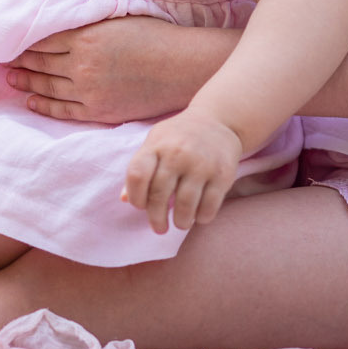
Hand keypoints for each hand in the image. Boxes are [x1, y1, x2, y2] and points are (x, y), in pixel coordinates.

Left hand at [6, 17, 223, 123]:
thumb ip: (89, 21)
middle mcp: (81, 65)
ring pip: (47, 87)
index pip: (43, 40)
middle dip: (20, 61)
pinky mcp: (99, 111)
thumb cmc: (155, 37)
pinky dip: (43, 106)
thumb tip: (65, 19)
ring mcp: (88, 90)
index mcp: (85, 37)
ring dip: (26, 82)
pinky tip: (30, 102)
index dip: (24, 41)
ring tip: (10, 79)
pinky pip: (63, 110)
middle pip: (40, 63)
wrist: (181, 68)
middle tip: (1, 60)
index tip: (10, 40)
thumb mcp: (117, 18)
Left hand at [123, 109, 242, 233]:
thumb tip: (125, 199)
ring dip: (181, 222)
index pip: (137, 175)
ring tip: (180, 223)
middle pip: (159, 194)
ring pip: (185, 205)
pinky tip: (198, 216)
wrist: (217, 121)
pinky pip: (209, 206)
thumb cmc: (178, 137)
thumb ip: (140, 169)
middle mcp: (177, 154)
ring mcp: (201, 164)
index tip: (140, 206)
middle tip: (159, 228)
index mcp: (156, 146)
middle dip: (156, 218)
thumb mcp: (155, 143)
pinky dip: (202, 218)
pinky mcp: (222, 174)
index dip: (135, 197)